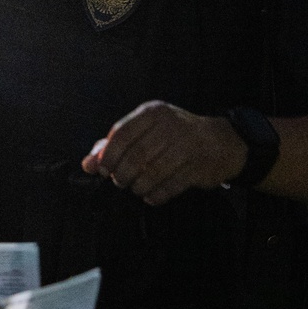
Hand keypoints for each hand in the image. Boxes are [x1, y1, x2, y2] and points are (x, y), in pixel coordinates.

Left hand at [81, 101, 245, 206]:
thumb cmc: (174, 136)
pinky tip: (151, 195)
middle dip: (121, 174)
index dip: (108, 156)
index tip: (102, 169)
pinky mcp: (198, 167)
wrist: (220, 142)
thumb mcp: (146, 131)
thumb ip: (115, 144)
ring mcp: (187, 146)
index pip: (122, 134)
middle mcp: (170, 126)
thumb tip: (87, 164)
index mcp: (153, 113)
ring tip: (136, 187)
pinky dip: (155, 195)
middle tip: (120, 181)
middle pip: (136, 156)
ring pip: (152, 174)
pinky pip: (169, 186)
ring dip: (138, 186)